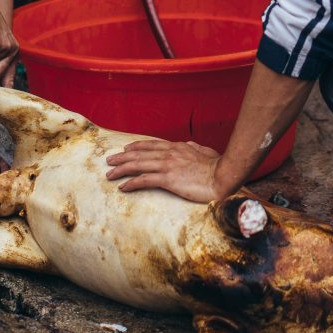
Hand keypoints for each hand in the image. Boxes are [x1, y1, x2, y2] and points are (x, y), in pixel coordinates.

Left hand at [105, 139, 222, 201]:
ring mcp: (168, 165)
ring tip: (110, 174)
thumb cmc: (217, 166)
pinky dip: (132, 183)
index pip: (152, 145)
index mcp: (178, 147)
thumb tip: (189, 145)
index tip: (126, 149)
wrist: (223, 175)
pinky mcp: (168, 179)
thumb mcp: (205, 152)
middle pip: (140, 154)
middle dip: (122, 157)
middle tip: (110, 160)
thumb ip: (195, 147)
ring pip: (138, 165)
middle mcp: (170, 154)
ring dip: (122, 169)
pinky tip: (123, 187)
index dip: (137, 146)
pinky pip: (145, 180)